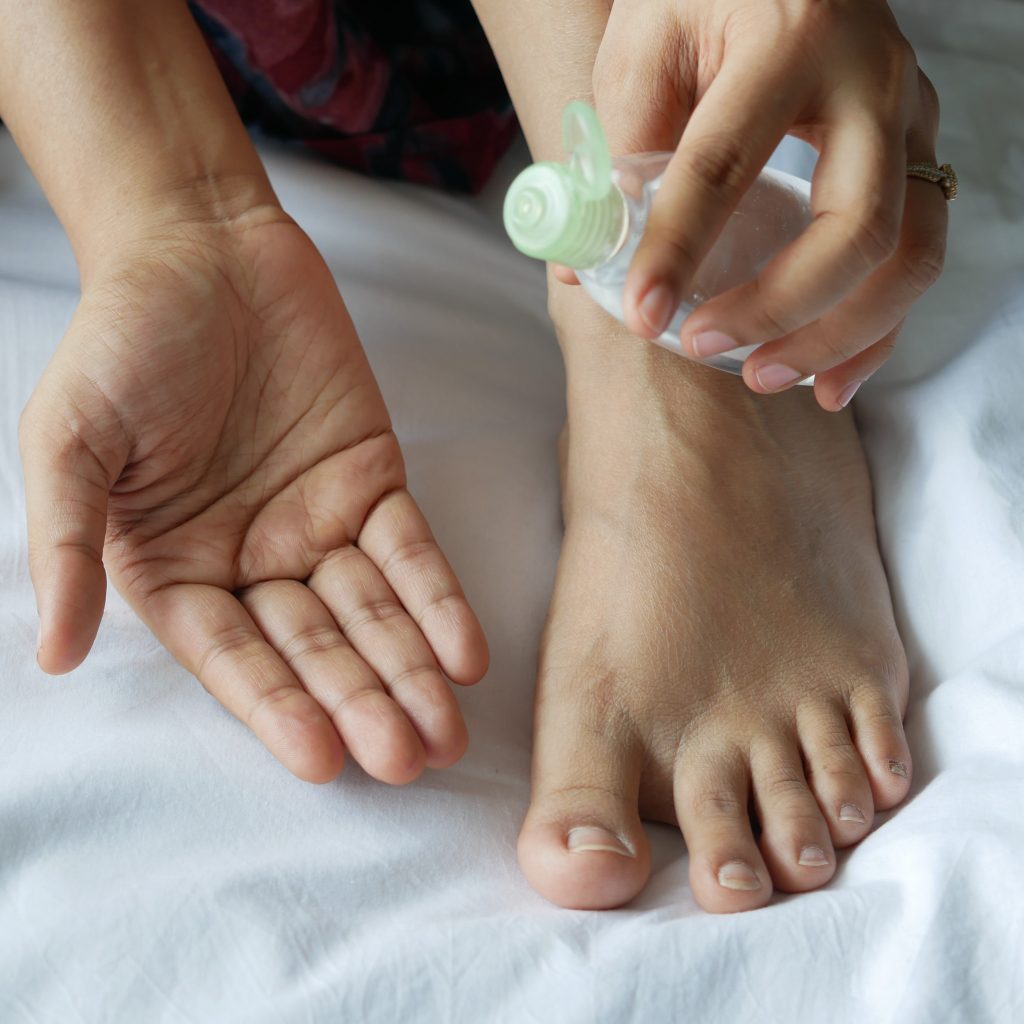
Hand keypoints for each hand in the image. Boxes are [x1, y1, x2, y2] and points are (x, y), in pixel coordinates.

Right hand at [19, 207, 487, 784]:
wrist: (205, 248)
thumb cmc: (124, 339)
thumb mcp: (72, 439)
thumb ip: (70, 545)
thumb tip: (52, 657)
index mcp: (174, 569)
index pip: (232, 656)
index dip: (274, 707)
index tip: (320, 759)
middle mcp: (250, 561)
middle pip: (315, 647)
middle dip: (361, 702)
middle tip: (406, 759)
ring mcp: (317, 525)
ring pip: (372, 613)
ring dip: (410, 670)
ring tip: (446, 730)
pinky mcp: (371, 482)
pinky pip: (410, 550)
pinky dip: (437, 598)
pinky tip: (466, 650)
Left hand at [576, 0, 946, 409]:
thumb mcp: (644, 47)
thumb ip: (617, 149)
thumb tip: (584, 267)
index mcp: (787, 38)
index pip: (724, 163)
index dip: (677, 249)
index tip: (640, 315)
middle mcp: (871, 78)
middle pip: (853, 225)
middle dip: (778, 308)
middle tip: (706, 348)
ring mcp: (910, 119)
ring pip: (907, 254)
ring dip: (838, 335)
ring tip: (763, 378)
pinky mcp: (918, 154)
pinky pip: (918, 259)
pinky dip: (876, 332)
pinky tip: (827, 380)